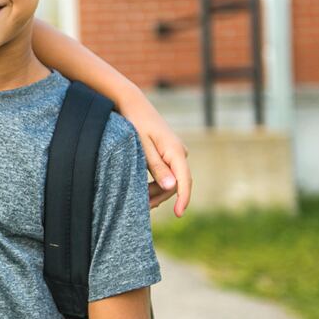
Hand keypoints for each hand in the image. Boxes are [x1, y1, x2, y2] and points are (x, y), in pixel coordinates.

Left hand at [118, 96, 191, 216]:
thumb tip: (172, 187)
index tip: (178, 214)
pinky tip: (146, 191)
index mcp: (175, 151)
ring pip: (172, 179)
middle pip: (177, 183)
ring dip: (158, 191)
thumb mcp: (142, 147)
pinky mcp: (169, 153)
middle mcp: (180, 152)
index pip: (185, 180)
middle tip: (143, 207)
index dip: (183, 199)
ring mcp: (175, 152)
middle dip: (162, 197)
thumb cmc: (135, 123)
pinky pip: (168, 172)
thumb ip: (156, 167)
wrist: (133, 104)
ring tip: (141, 200)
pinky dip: (157, 183)